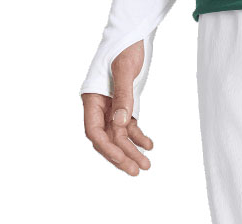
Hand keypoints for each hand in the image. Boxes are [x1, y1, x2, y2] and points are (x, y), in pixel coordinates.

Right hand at [82, 41, 152, 175]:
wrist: (134, 34)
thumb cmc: (125, 47)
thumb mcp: (125, 70)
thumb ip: (124, 97)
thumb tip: (121, 123)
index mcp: (92, 97)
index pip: (94, 131)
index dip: (107, 148)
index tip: (122, 160)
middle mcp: (99, 105)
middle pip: (107, 138)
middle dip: (121, 155)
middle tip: (137, 170)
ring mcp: (112, 106)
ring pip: (120, 135)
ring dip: (132, 150)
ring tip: (147, 165)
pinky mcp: (125, 104)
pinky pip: (129, 126)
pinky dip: (139, 137)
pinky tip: (149, 146)